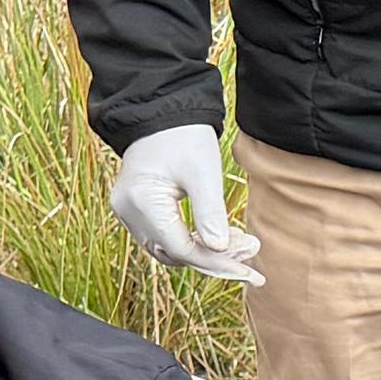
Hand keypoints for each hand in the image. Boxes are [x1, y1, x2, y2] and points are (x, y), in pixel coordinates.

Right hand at [107, 123, 263, 287]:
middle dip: (214, 260)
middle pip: (174, 254)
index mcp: (141, 201)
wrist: (162, 110)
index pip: (181, 248)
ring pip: (169, 249)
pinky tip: (221, 238)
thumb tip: (221, 251)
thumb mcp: (203, 172)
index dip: (217, 262)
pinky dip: (192, 241)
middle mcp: (128, 211)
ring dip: (205, 253)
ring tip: (242, 246)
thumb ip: (211, 213)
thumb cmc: (183, 134)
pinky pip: (165, 237)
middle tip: (252, 259)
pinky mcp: (137, 209)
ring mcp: (128, 211)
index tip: (250, 269)